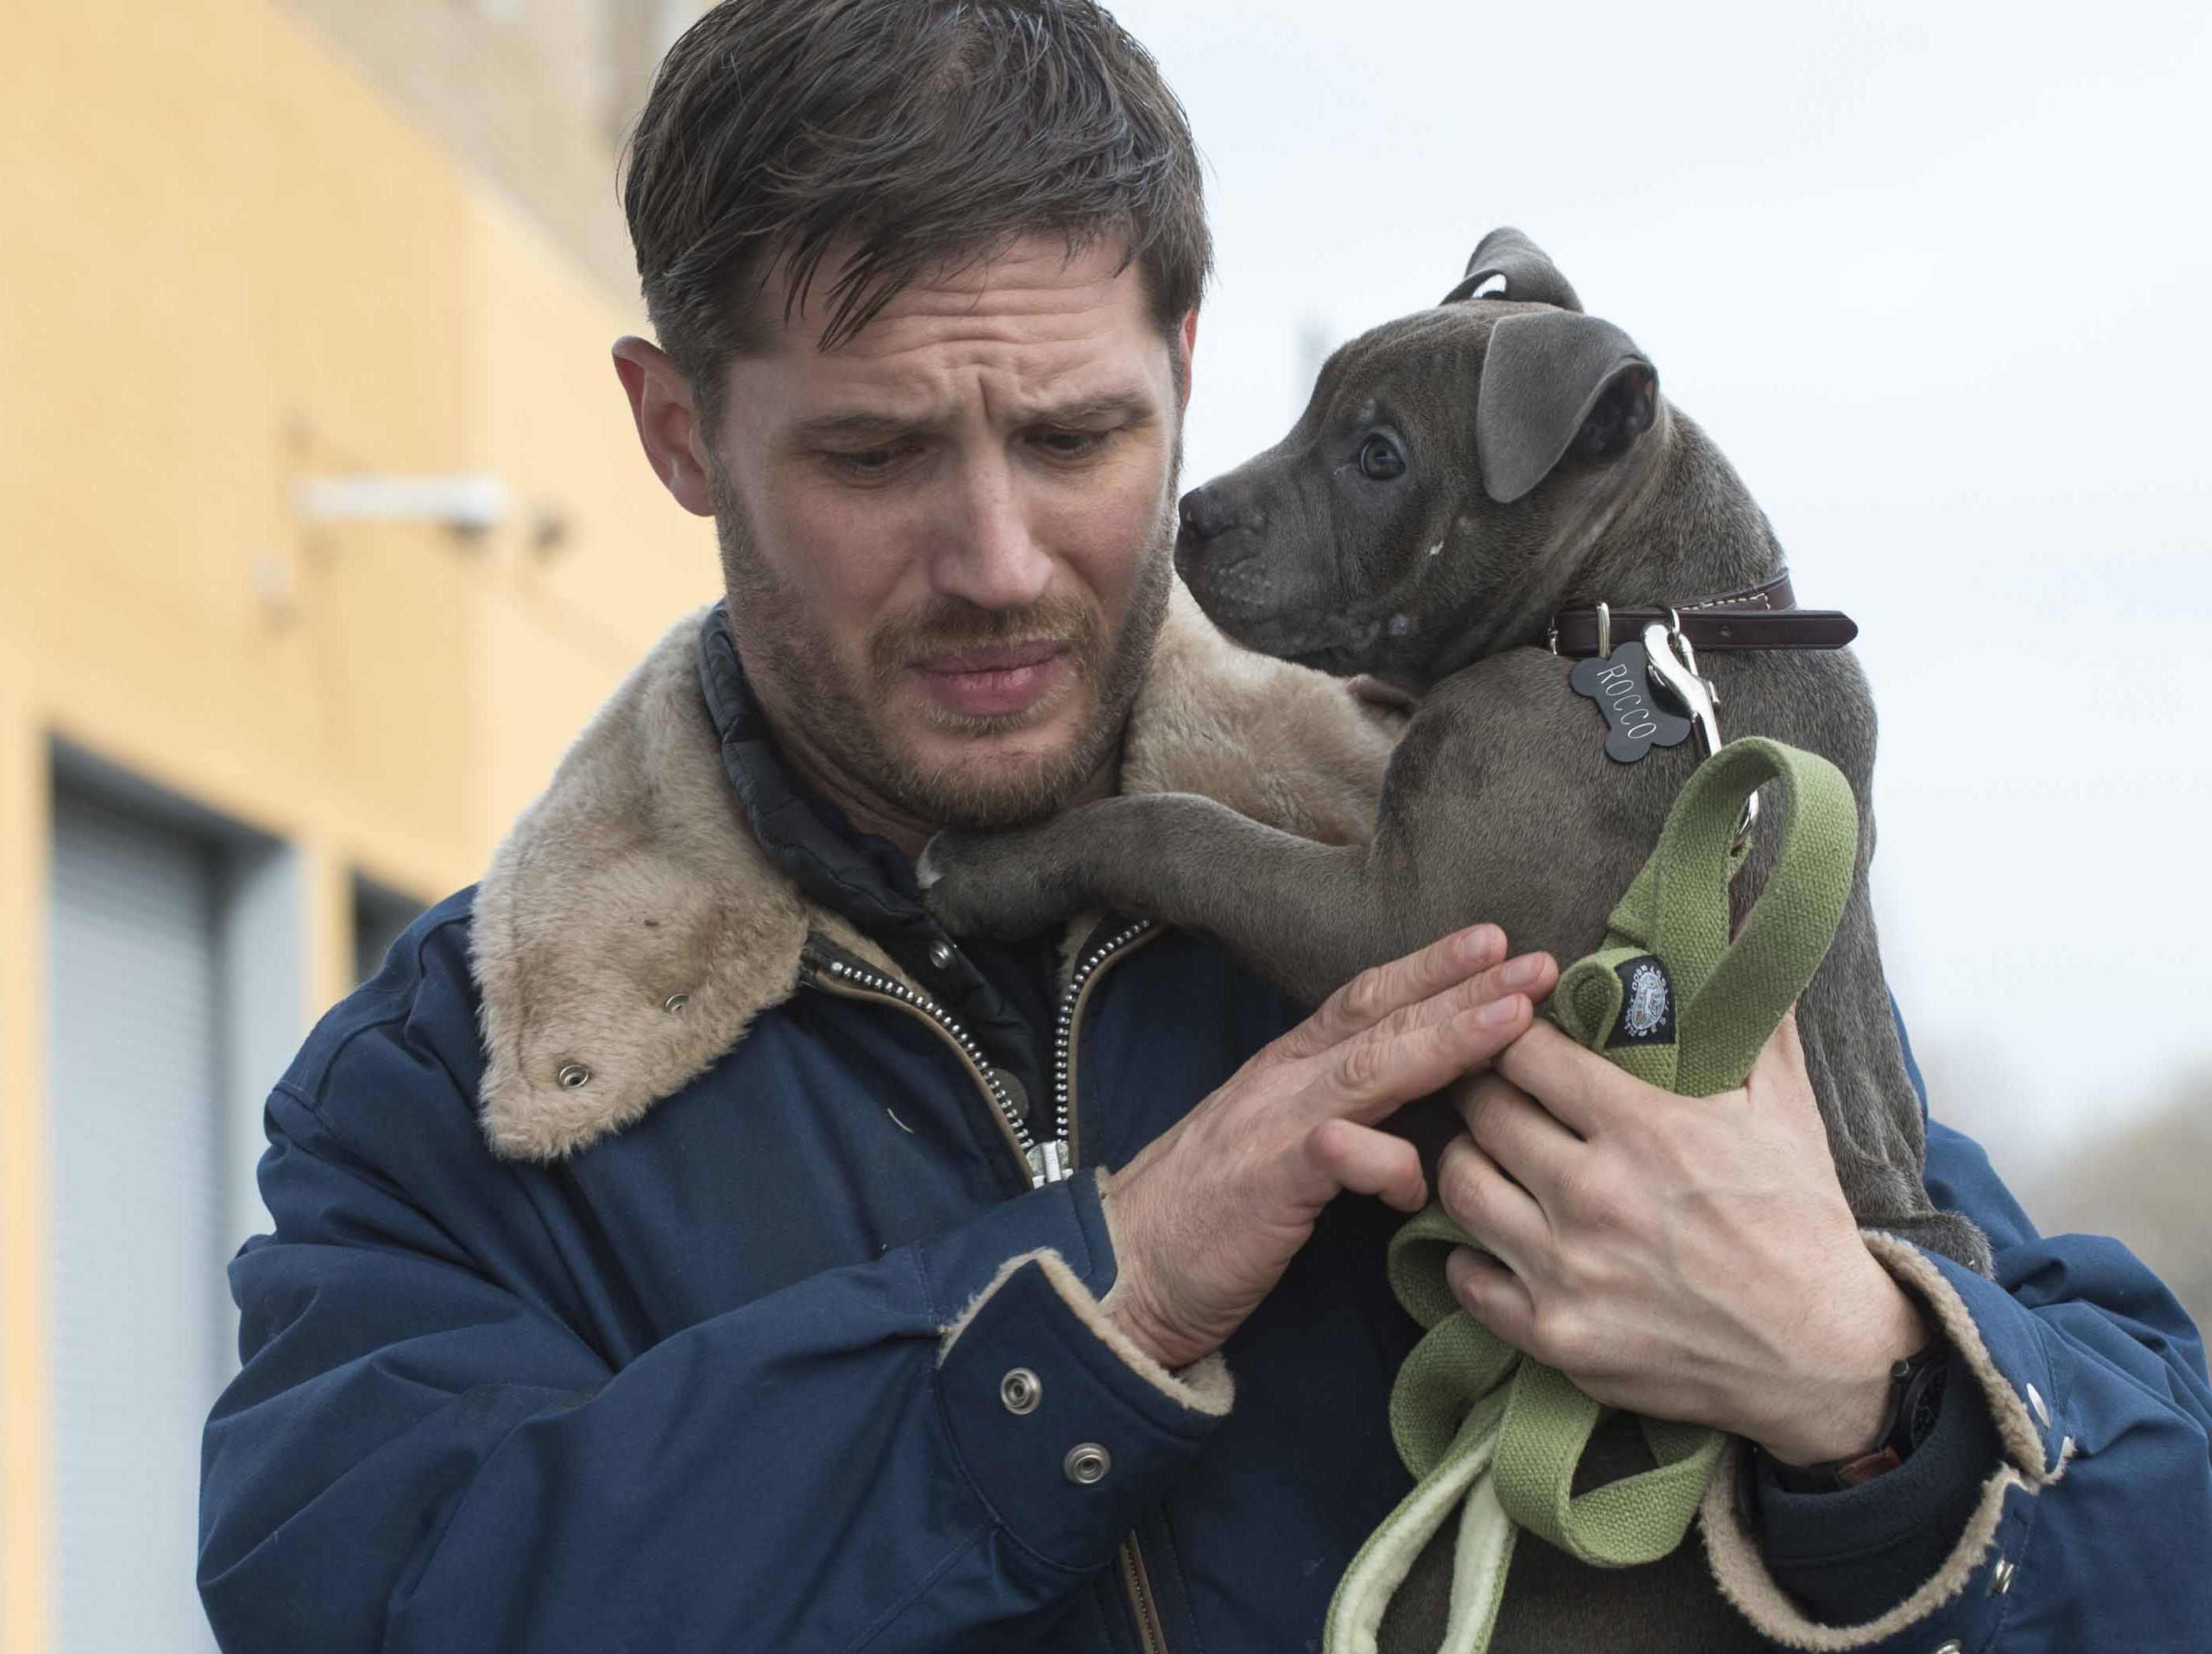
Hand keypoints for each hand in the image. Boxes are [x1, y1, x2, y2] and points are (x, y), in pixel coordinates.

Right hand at [1102, 927, 1560, 1370]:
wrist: (1118, 1271)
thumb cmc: (1203, 1221)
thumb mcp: (1273, 1150)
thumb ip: (1337, 1124)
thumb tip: (1409, 1127)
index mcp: (1284, 1069)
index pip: (1366, 1000)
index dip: (1431, 968)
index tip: (1496, 942)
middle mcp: (1280, 1081)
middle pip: (1381, 1017)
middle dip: (1463, 985)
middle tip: (1538, 959)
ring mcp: (1271, 1126)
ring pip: (1371, 1066)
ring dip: (1449, 1037)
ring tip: (1517, 1014)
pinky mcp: (1266, 1183)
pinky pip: (1338, 1156)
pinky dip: (1388, 1163)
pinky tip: (1420, 1183)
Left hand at [1438, 1013, 1928, 1464]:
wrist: (1824, 1357)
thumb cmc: (1801, 1223)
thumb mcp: (1786, 1108)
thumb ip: (1750, 1015)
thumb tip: (1738, 928)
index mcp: (1644, 1126)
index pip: (1525, 1050)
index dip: (1515, 1036)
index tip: (1522, 1040)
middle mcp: (1592, 1193)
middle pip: (1482, 1110)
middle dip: (1484, 1090)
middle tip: (1496, 1091)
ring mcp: (1566, 1268)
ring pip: (1460, 1184)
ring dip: (1470, 1161)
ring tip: (1492, 1155)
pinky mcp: (1553, 1334)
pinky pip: (1465, 1275)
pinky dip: (1470, 1255)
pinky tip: (1495, 1238)